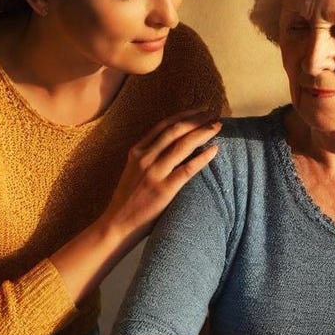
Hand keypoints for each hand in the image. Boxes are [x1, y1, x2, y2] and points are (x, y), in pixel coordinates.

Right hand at [100, 108, 221, 248]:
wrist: (116, 224)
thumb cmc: (128, 199)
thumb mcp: (133, 170)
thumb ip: (149, 157)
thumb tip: (173, 146)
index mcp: (136, 151)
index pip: (164, 125)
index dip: (184, 115)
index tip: (200, 110)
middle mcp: (145, 158)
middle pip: (175, 131)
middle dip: (197, 120)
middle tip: (214, 114)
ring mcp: (154, 173)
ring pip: (183, 145)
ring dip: (203, 133)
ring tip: (217, 126)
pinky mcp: (164, 189)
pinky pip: (188, 169)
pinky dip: (203, 157)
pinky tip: (215, 150)